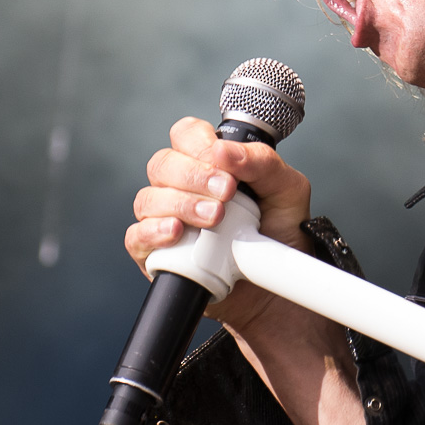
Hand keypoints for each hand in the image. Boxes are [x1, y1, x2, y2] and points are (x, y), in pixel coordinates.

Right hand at [124, 115, 314, 328]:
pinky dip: (154, 231)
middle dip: (194, 176)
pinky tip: (178, 232)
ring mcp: (165, 220)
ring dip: (180, 204)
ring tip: (214, 219)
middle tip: (227, 194)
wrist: (279, 289)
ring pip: (148, 198)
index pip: (186, 135)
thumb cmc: (280, 236)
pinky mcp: (155, 255)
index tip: (225, 164)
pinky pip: (136, 236)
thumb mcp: (288, 191)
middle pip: (163, 164)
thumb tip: (225, 151)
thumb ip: (263, 163)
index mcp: (210, 165)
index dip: (198, 143)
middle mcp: (182, 188)